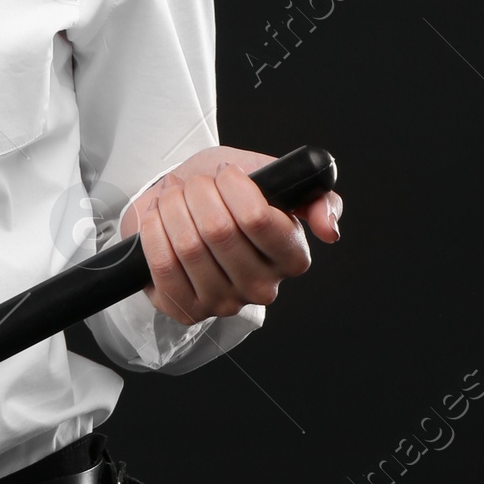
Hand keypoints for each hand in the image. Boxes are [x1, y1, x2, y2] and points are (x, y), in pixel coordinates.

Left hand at [118, 145, 342, 327]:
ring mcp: (224, 302)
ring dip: (172, 209)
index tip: (225, 173)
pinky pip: (163, 268)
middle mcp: (262, 287)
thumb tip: (329, 230)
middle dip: (198, 193)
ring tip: (175, 198)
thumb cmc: (225, 192)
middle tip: (195, 184)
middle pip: (218, 230)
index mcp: (292, 256)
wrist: (182, 205)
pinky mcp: (187, 310)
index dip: (233, 187)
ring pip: (188, 246)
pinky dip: (154, 234)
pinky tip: (158, 220)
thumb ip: (311, 195)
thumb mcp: (270, 177)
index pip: (258, 219)